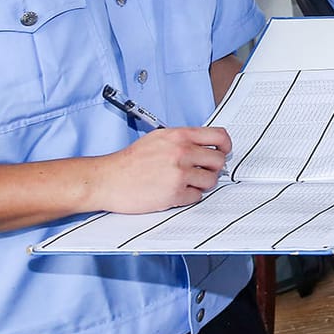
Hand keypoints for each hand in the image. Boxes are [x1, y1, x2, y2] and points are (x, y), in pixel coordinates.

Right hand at [89, 127, 230, 213]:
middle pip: (219, 161)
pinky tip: (174, 192)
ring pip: (210, 181)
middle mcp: (182, 152)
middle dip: (213, 169)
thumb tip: (206, 147)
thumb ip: (183, 140)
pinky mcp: (174, 194)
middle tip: (201, 172)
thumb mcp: (158, 138)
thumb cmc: (130, 161)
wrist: (107, 179)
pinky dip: (188, 196)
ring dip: (201, 184)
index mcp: (179, 136)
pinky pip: (196, 197)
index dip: (225, 146)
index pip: (219, 136)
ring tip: (184, 183)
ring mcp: (179, 173)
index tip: (223, 152)